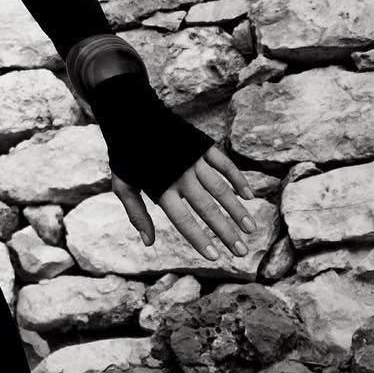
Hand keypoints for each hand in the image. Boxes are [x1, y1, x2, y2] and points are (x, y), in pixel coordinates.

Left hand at [112, 144, 260, 260]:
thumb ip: (136, 214)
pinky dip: (238, 180)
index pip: (183, 220)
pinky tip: (249, 196)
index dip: (199, 239)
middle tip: (241, 251)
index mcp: (161, 188)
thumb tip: (148, 243)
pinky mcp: (202, 146)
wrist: (132, 116)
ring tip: (251, 228)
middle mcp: (181, 176)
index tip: (214, 256)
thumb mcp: (123, 186)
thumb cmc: (126, 156)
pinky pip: (225, 164)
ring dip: (237, 210)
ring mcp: (194, 160)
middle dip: (226, 232)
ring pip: (221, 189)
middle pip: (208, 209)